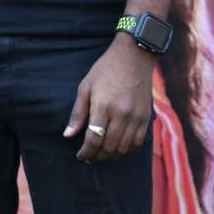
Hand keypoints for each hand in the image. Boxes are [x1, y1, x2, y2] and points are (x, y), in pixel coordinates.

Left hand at [62, 35, 153, 161]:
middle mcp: (121, 114)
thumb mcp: (86, 86)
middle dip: (97, 156)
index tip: (80, 155)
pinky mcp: (146, 117)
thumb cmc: (105, 69)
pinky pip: (137, 142)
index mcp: (103, 106)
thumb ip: (78, 113)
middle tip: (89, 156)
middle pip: (108, 147)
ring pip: (123, 148)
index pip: (94, 139)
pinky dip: (126, 149)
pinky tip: (117, 146)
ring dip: (111, 155)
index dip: (86, 152)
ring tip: (101, 153)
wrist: (133, 57)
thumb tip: (68, 135)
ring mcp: (135, 117)